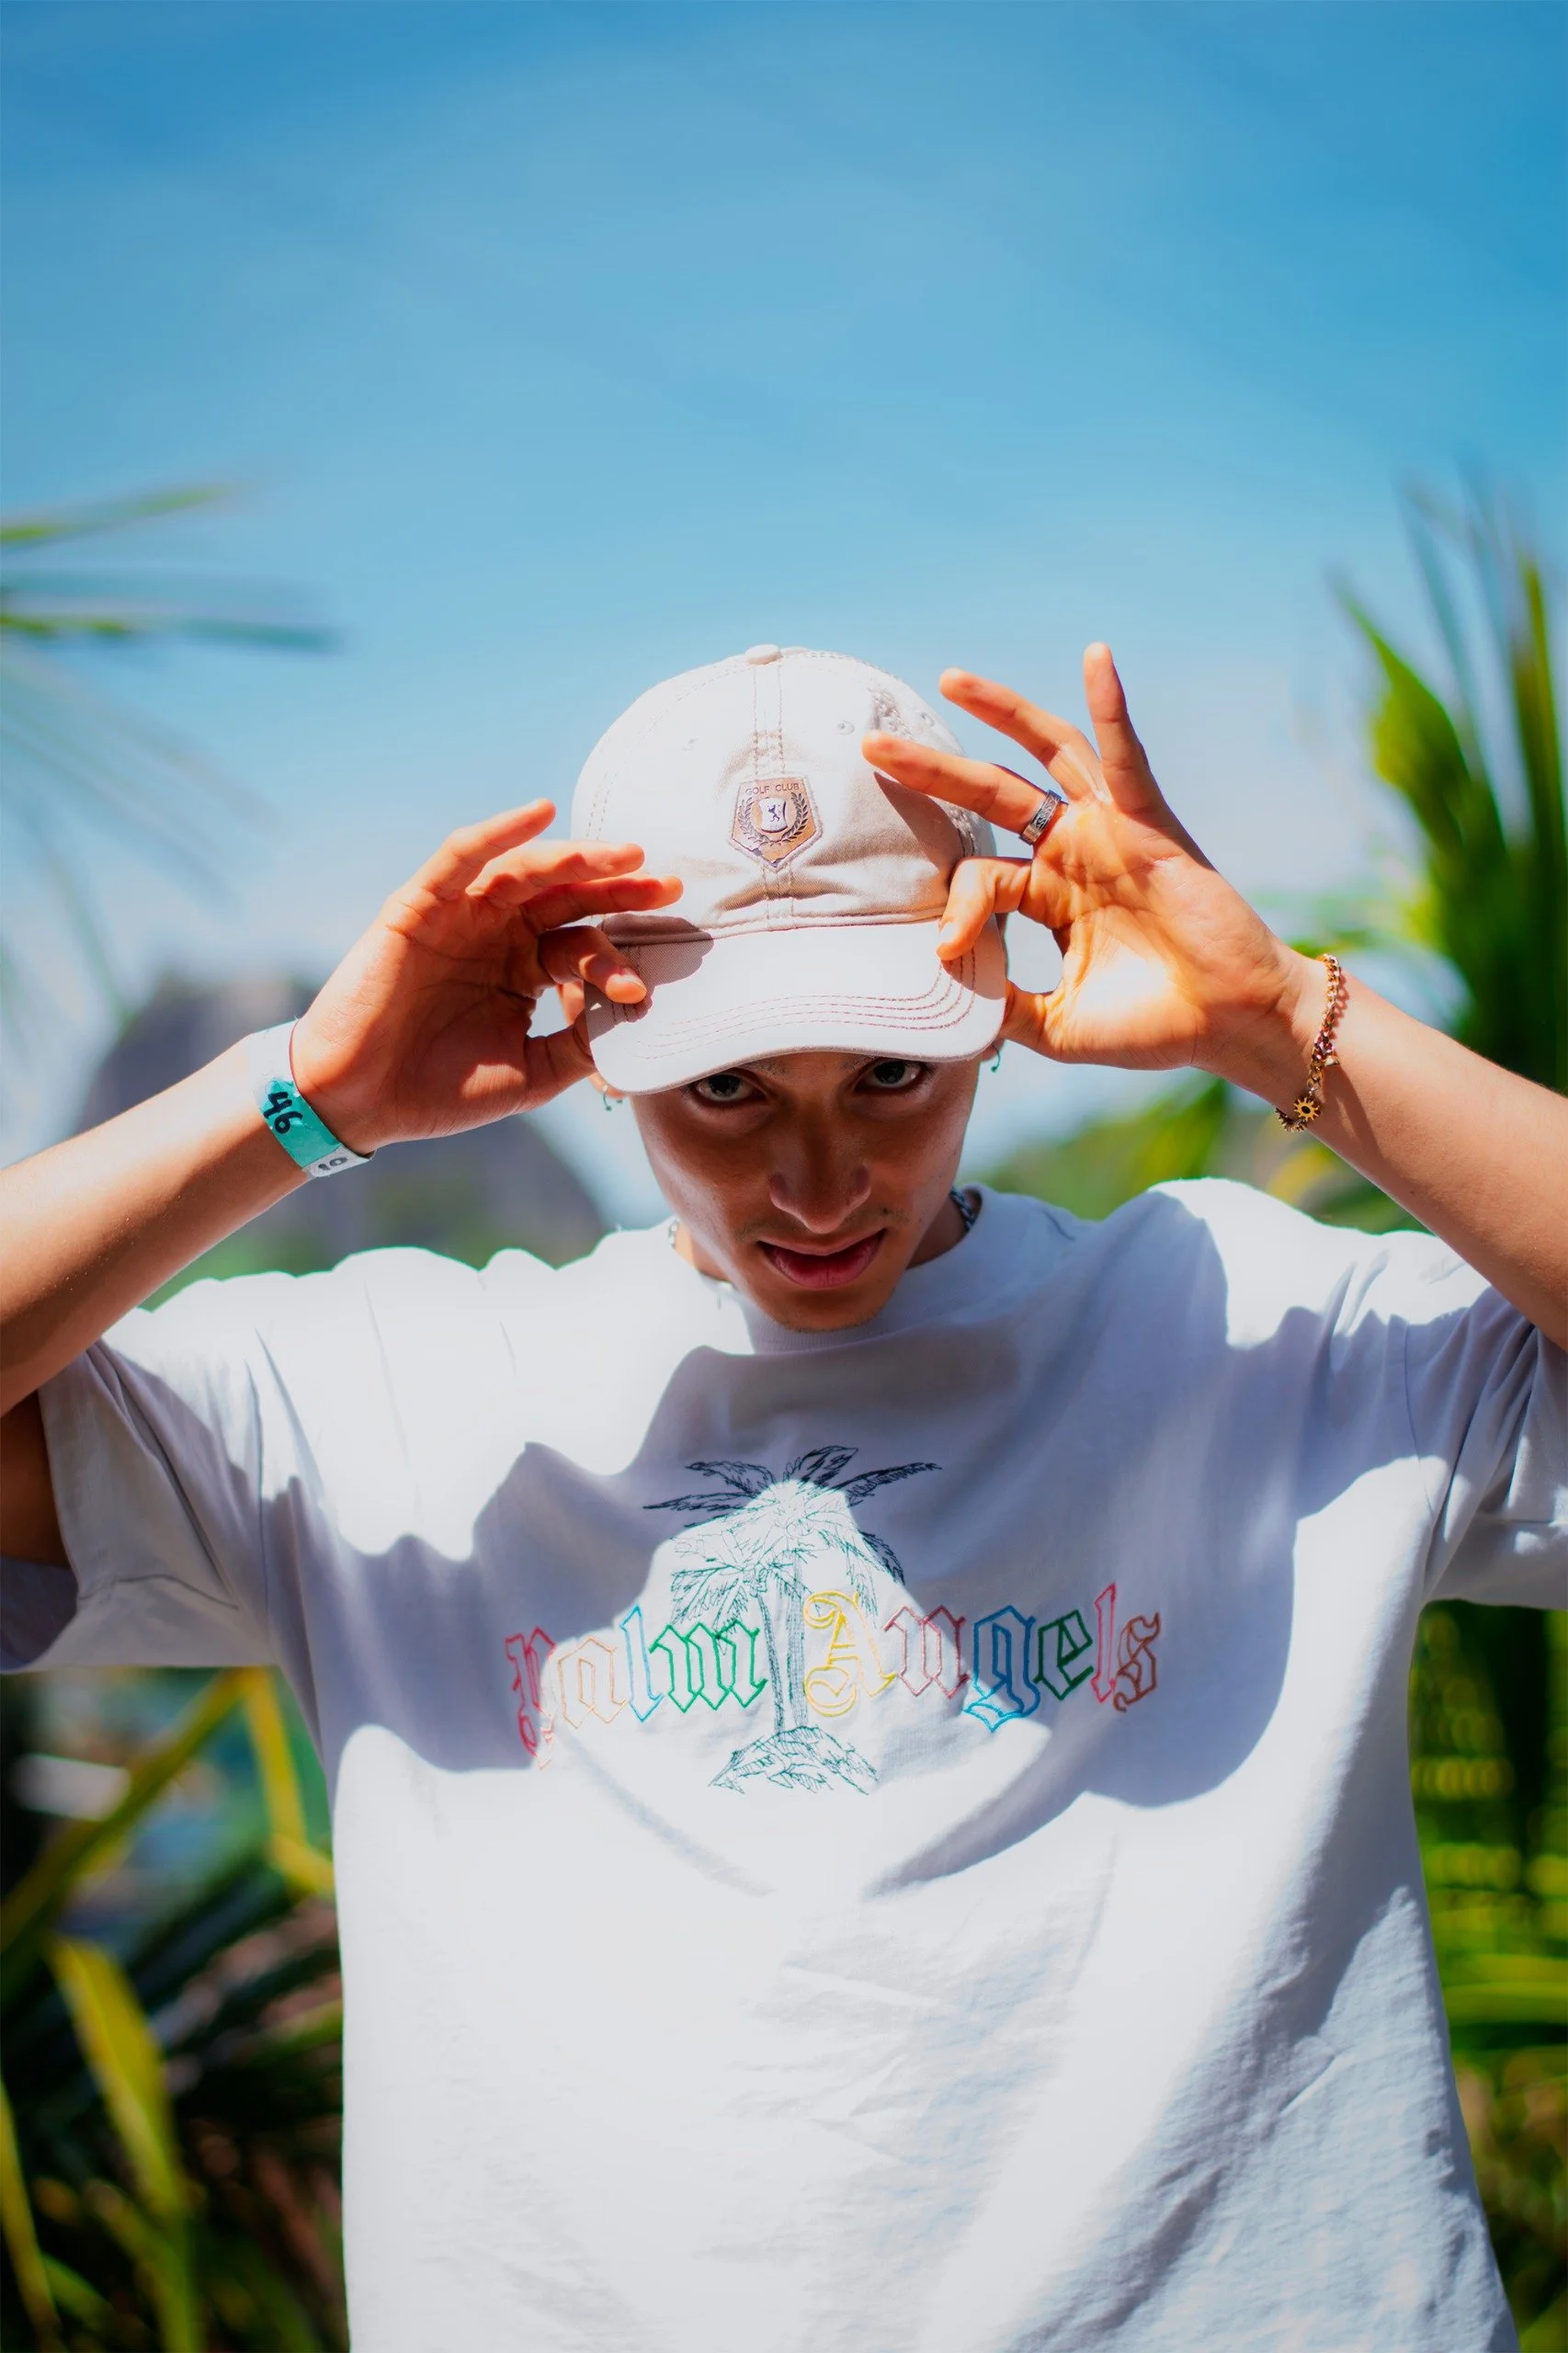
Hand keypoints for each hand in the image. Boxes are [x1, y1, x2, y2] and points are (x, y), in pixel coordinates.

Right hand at [289, 803, 679, 1150]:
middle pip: (569, 897)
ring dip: (576, 857)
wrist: (362, 1101)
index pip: (584, 945)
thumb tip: (636, 1016)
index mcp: (524, 968)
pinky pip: (463, 856)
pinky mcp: (420, 904)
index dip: (618, 959)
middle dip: (620, 887)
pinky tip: (541, 813)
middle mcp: (498, 933)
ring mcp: (461, 915)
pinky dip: (501, 831)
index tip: (643, 987)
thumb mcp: (531, 1073)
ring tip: (623, 854)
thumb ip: (581, 1045)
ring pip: (527, 871)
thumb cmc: (439, 1090)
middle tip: (668, 884)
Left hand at [865, 644, 1320, 1099]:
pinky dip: (1111, 705)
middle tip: (869, 746)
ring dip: (1000, 712)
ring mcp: (1110, 831)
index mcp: (1048, 897)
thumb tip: (945, 1004)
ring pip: (1046, 756)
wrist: (1230, 1025)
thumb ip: (1004, 1009)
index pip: (980, 877)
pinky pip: (1125, 757)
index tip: (947, 951)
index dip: (955, 909)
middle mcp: (1073, 852)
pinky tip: (1096, 657)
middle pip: (990, 794)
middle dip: (930, 770)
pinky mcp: (1150, 824)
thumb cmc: (1154, 1026)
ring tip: (950, 678)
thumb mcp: (1057, 1026)